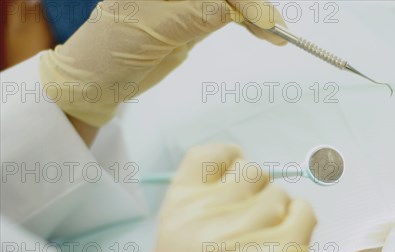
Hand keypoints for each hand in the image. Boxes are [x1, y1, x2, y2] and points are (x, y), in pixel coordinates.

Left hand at [40, 0, 285, 127]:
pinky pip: (224, 13)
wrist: (97, 80)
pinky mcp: (191, 19)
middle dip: (253, 4)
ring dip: (254, 13)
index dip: (242, 0)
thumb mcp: (154, 29)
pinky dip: (245, 21)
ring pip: (229, 0)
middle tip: (276, 27)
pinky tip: (261, 30)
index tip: (263, 20)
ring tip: (276, 33)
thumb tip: (235, 10)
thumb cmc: (111, 50)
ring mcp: (184, 2)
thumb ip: (196, 15)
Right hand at [149, 144, 315, 251]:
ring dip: (276, 210)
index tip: (235, 165)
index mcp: (179, 211)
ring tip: (266, 239)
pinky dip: (298, 219)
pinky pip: (303, 210)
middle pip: (249, 170)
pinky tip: (285, 238)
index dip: (228, 157)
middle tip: (252, 216)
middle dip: (254, 189)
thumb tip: (231, 178)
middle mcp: (213, 215)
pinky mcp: (287, 249)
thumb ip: (197, 207)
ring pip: (278, 191)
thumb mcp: (171, 247)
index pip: (208, 155)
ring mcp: (252, 231)